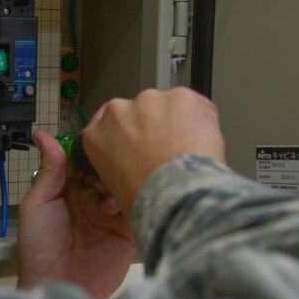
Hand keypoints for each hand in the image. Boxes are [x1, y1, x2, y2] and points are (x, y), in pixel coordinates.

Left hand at [16, 130, 134, 298]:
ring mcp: (110, 214)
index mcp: (68, 192)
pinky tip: (113, 205)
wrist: (58, 286)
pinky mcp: (128, 229)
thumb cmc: (40, 250)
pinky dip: (128, 198)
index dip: (87, 153)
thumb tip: (42, 136)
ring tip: (102, 191)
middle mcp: (91, 201)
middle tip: (95, 175)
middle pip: (106, 169)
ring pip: (122, 183)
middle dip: (104, 166)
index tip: (88, 148)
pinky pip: (135, 205)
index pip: (83, 161)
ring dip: (115, 181)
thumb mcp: (38, 204)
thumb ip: (50, 170)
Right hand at [81, 87, 224, 218]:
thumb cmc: (148, 202)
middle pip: (138, 111)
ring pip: (166, 106)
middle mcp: (118, 112)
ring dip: (176, 121)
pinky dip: (201, 119)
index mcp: (96, 136)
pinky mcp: (179, 97)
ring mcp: (149, 101)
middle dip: (152, 126)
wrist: (177, 197)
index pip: (108, 124)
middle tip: (167, 150)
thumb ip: (119, 169)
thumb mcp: (116, 191)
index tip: (140, 143)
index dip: (128, 134)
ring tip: (187, 150)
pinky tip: (202, 141)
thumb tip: (135, 169)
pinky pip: (194, 104)